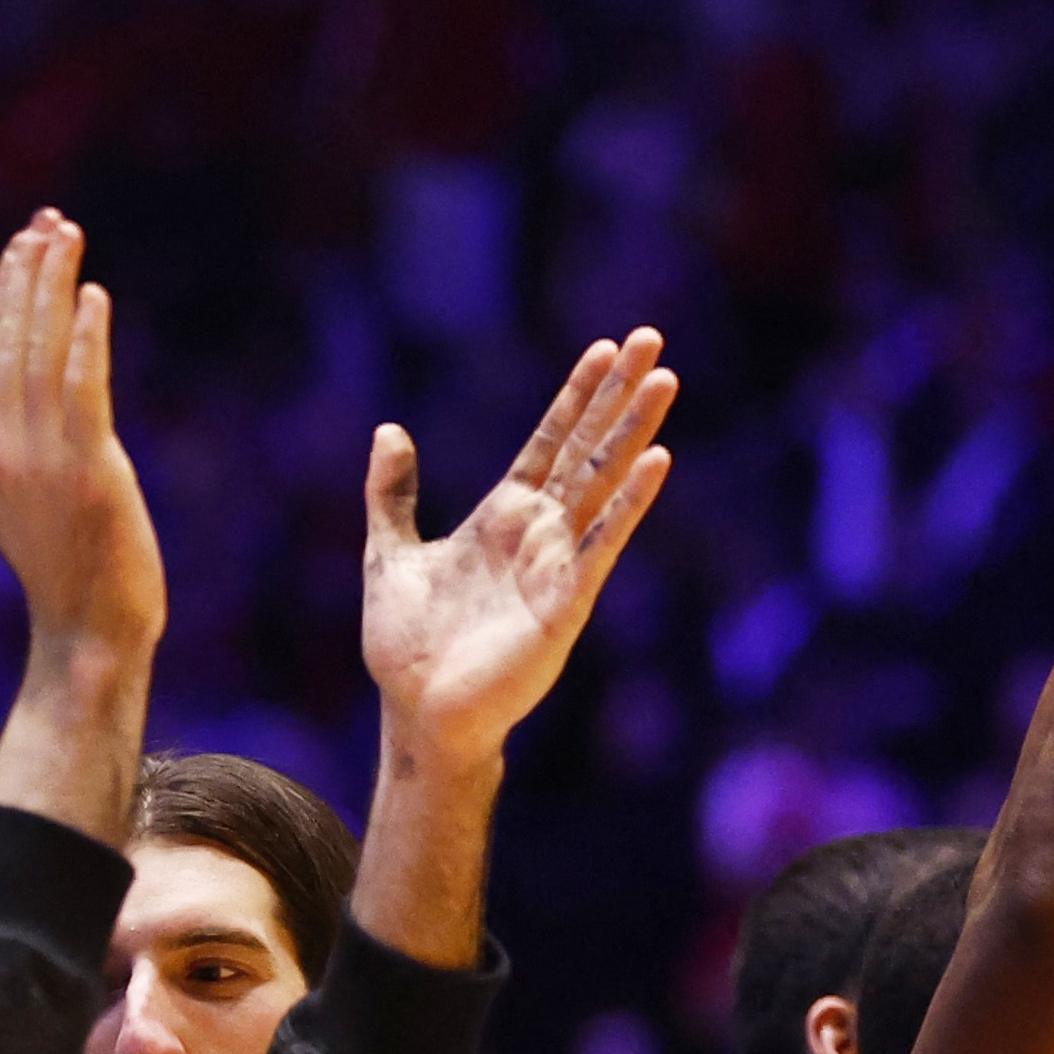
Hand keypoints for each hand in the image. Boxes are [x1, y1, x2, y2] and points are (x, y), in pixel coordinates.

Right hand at [0, 210, 164, 659]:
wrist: (87, 637)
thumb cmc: (74, 578)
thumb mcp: (37, 504)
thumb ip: (36, 451)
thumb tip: (53, 408)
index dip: (7, 299)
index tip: (23, 248)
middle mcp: (5, 449)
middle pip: (10, 344)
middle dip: (27, 276)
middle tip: (45, 222)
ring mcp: (43, 461)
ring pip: (40, 354)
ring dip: (53, 289)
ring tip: (65, 237)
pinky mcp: (89, 473)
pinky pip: (82, 391)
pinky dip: (85, 339)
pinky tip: (94, 295)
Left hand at [361, 330, 676, 766]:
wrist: (417, 713)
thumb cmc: (407, 646)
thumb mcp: (388, 553)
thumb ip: (392, 493)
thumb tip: (390, 430)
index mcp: (501, 516)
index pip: (549, 441)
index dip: (576, 396)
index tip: (603, 347)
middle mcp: (537, 533)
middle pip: (587, 449)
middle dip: (618, 395)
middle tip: (653, 340)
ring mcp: (556, 565)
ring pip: (602, 484)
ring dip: (634, 432)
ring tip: (666, 380)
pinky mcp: (566, 604)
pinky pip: (602, 544)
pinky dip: (629, 504)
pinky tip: (658, 462)